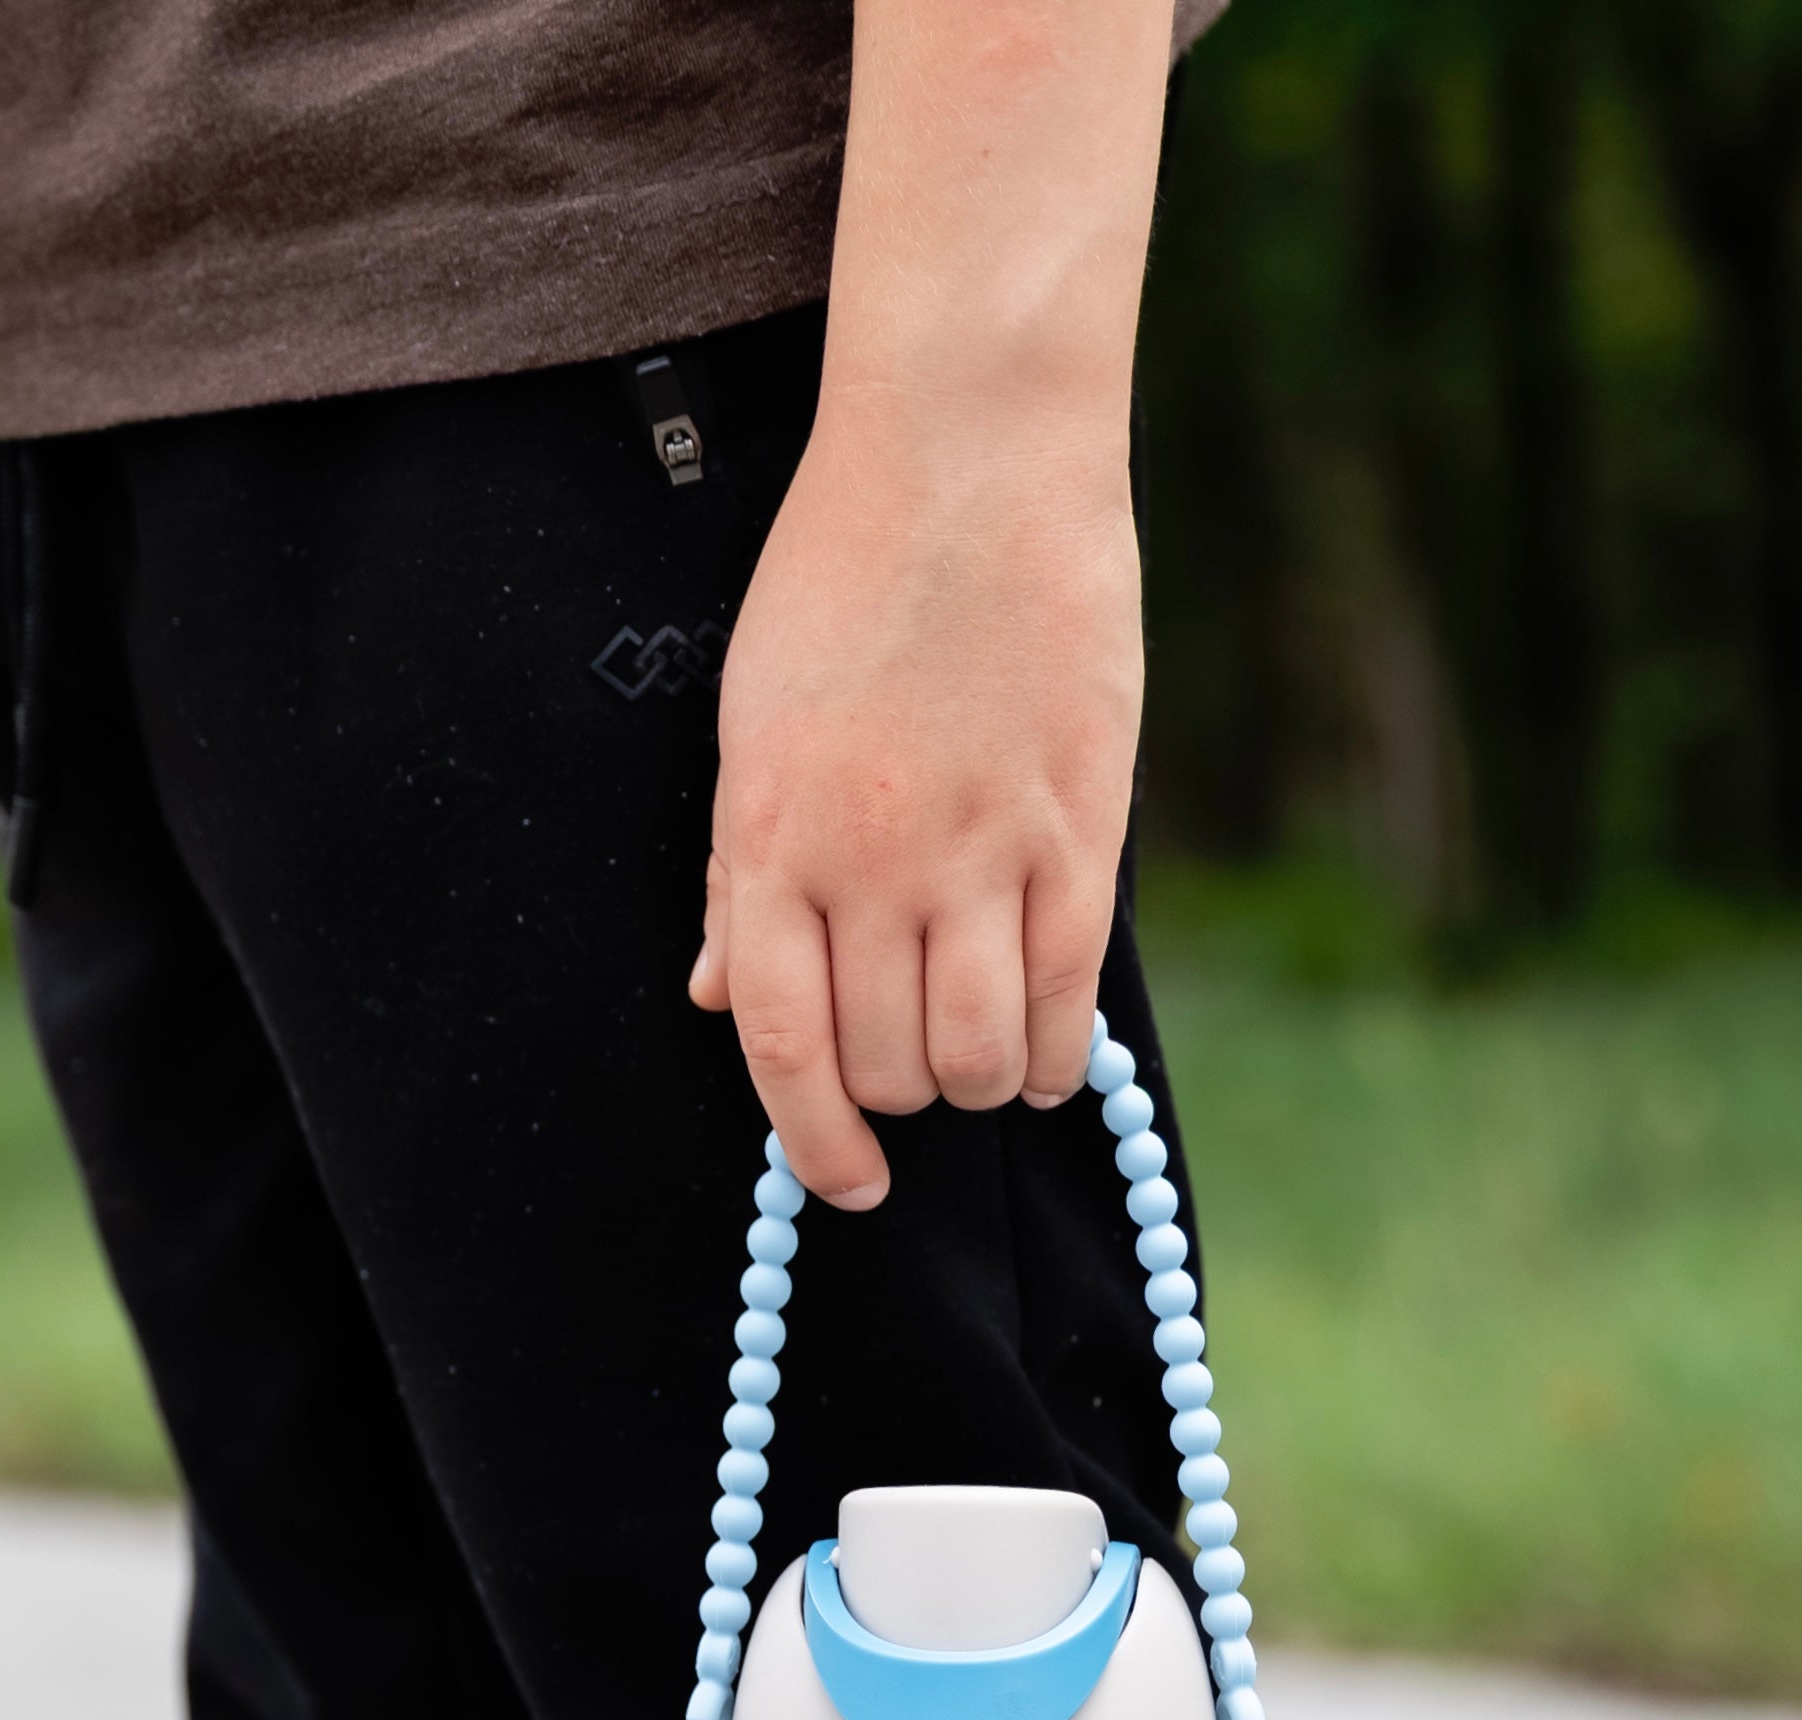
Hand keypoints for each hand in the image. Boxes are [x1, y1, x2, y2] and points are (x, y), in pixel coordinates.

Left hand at [689, 392, 1141, 1207]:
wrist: (969, 457)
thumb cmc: (843, 581)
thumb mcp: (749, 728)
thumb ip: (742, 876)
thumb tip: (721, 999)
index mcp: (775, 842)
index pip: (784, 1050)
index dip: (814, 1142)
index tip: (843, 1180)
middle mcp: (873, 865)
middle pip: (887, 1066)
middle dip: (894, 1101)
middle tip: (906, 1075)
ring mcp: (983, 853)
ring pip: (979, 1055)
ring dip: (975, 1084)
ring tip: (975, 1056)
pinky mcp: (1080, 830)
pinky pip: (1069, 998)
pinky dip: (1057, 1059)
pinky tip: (1047, 1058)